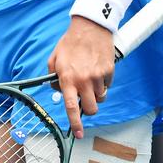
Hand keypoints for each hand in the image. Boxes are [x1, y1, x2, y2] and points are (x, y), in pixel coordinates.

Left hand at [48, 17, 114, 138]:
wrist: (89, 28)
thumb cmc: (70, 43)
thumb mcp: (54, 58)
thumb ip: (53, 76)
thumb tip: (57, 89)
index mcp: (67, 78)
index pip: (70, 107)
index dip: (75, 123)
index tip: (78, 134)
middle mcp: (83, 80)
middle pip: (91, 108)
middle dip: (89, 108)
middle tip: (85, 100)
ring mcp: (98, 77)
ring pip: (100, 98)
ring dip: (95, 93)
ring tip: (89, 78)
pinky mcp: (109, 72)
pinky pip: (107, 86)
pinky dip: (103, 82)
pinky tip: (96, 70)